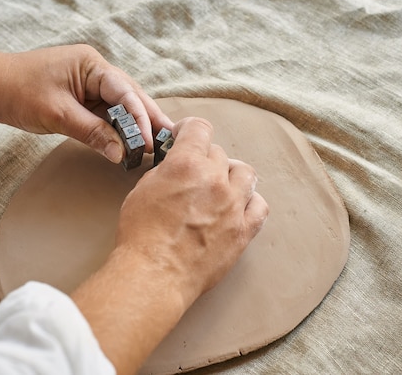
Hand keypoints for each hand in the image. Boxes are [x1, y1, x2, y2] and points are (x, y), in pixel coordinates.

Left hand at [0, 45, 172, 162]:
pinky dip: (117, 128)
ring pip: (120, 106)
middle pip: (130, 96)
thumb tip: (120, 152)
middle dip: (149, 118)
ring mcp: (89, 84)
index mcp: (92, 65)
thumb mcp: (57, 114)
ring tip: (159, 142)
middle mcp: (95, 71)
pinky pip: (105, 113)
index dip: (141, 117)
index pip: (125, 92)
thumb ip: (92, 132)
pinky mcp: (82, 97)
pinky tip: (131, 141)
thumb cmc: (16, 90)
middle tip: (171, 139)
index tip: (152, 140)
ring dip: (136, 125)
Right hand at [71, 117, 268, 374]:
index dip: (190, 129)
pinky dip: (250, 201)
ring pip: (245, 173)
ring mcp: (233, 205)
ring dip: (231, 175)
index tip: (187, 136)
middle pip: (219, 153)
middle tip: (194, 173)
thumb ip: (165, 171)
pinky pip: (259, 205)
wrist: (155, 275)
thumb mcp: (143, 190)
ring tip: (219, 186)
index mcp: (186, 165)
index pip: (200, 127)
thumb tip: (176, 165)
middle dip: (205, 159)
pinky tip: (237, 207)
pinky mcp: (243, 230)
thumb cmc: (141, 236)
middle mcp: (214, 180)